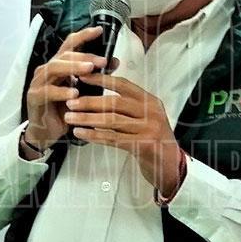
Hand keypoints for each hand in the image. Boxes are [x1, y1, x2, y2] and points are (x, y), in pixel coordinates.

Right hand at [23, 26, 109, 154]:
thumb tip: (114, 61)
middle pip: (64, 55)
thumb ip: (96, 76)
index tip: (99, 30)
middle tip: (102, 61)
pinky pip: (48, 91)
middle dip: (84, 56)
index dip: (83, 36)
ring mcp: (39, 82)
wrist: (46, 131)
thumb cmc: (65, 109)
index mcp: (60, 65)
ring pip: (54, 68)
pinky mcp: (34, 96)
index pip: (70, 45)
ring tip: (89, 70)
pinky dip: (62, 92)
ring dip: (73, 68)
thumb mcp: (84, 91)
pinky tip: (74, 94)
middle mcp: (48, 69)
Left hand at [63, 73, 182, 196]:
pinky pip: (113, 138)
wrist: (171, 165)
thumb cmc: (153, 140)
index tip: (82, 76)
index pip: (123, 84)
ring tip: (70, 117)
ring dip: (87, 119)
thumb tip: (96, 97)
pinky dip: (94, 135)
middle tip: (70, 102)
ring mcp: (149, 129)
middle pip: (115, 102)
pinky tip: (80, 133)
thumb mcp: (145, 118)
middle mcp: (151, 112)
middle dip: (90, 101)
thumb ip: (128, 107)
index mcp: (151, 101)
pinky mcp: (144, 146)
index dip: (101, 79)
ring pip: (112, 121)